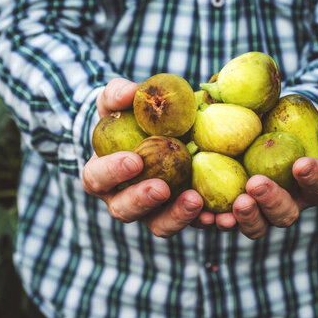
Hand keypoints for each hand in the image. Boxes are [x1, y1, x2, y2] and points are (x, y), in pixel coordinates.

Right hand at [82, 78, 202, 237]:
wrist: (154, 133)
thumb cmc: (129, 117)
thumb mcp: (119, 101)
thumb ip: (118, 93)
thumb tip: (129, 92)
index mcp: (101, 175)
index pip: (98, 178)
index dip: (112, 173)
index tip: (134, 160)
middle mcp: (123, 199)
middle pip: (125, 210)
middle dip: (142, 201)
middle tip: (162, 188)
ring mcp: (152, 211)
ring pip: (159, 224)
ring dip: (176, 217)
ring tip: (196, 201)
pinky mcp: (179, 214)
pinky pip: (191, 223)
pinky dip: (205, 220)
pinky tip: (220, 214)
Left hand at [199, 106, 317, 238]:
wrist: (256, 123)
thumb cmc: (292, 121)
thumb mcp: (316, 116)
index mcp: (309, 187)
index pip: (317, 187)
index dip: (313, 178)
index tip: (301, 164)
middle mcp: (284, 205)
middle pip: (284, 215)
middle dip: (272, 202)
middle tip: (257, 184)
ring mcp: (256, 211)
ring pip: (255, 226)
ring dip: (246, 218)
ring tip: (237, 203)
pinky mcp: (227, 209)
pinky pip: (221, 220)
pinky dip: (213, 220)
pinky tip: (205, 212)